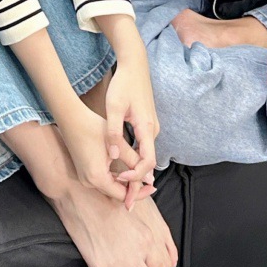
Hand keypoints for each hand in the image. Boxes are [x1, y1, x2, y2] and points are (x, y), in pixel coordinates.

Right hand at [57, 101, 145, 202]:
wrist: (70, 118)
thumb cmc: (92, 127)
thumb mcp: (117, 143)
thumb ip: (133, 160)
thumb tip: (149, 176)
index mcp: (97, 177)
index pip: (123, 195)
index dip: (139, 192)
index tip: (153, 186)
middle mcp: (89, 182)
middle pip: (116, 193)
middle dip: (133, 188)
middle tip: (149, 183)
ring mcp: (84, 177)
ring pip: (110, 186)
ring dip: (124, 183)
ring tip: (140, 176)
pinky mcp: (83, 171)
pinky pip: (103, 180)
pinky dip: (115, 178)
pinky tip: (125, 170)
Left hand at [105, 51, 159, 209]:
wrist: (135, 66)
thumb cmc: (123, 85)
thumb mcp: (113, 107)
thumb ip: (113, 132)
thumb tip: (112, 155)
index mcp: (147, 128)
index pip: (147, 162)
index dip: (135, 177)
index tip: (119, 181)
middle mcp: (153, 130)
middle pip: (148, 164)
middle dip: (136, 182)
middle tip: (124, 200)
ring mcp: (151, 128)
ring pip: (146, 156)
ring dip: (135, 172)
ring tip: (120, 187)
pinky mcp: (146, 124)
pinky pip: (143, 148)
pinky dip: (135, 161)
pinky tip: (122, 167)